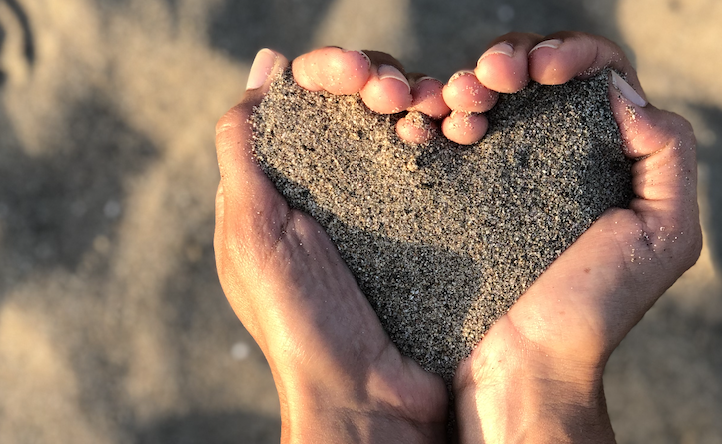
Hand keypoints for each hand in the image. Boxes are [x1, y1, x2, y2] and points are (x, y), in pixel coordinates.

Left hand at [214, 49, 448, 442]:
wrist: (366, 395)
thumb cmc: (296, 319)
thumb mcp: (251, 231)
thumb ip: (244, 150)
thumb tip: (264, 67)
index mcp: (289, 181)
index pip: (310, 97)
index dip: (332, 71)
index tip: (357, 74)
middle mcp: (339, 185)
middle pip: (365, 104)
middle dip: (384, 82)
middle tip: (401, 96)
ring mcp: (389, 205)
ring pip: (410, 125)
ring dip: (425, 103)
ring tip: (440, 110)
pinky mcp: (431, 225)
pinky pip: (445, 165)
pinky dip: (454, 138)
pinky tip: (463, 132)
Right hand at [448, 32, 701, 442]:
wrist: (522, 363)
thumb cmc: (595, 308)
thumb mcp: (663, 235)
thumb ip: (668, 154)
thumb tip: (620, 91)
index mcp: (607, 155)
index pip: (596, 73)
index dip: (572, 53)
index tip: (545, 68)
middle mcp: (554, 154)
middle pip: (533, 70)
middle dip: (512, 58)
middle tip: (492, 75)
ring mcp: (500, 169)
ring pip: (485, 93)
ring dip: (470, 80)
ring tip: (458, 99)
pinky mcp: (456, 189)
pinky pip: (443, 131)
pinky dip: (434, 112)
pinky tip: (433, 123)